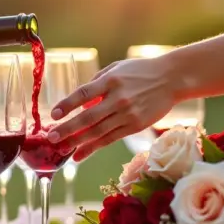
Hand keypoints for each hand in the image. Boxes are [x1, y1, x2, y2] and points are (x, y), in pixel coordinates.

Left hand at [48, 57, 176, 160]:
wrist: (172, 78)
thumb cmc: (140, 71)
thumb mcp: (116, 68)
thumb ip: (96, 84)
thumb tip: (80, 106)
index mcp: (111, 81)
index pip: (84, 94)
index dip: (67, 105)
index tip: (54, 115)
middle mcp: (118, 99)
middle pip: (88, 118)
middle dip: (67, 130)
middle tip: (51, 138)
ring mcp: (127, 114)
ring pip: (97, 132)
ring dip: (77, 143)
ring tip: (60, 149)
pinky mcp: (135, 126)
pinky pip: (109, 139)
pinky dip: (93, 148)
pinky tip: (79, 155)